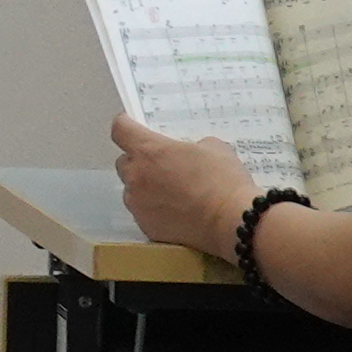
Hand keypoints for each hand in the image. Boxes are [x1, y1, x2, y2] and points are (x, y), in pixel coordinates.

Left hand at [111, 115, 267, 259]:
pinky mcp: (145, 226)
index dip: (125, 124)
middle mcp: (135, 176)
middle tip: (161, 165)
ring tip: (171, 193)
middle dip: (138, 161)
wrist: (231, 221)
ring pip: (132, 190)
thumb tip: (188, 153)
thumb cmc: (223, 179)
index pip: (120, 129)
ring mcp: (137, 204)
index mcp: (149, 150)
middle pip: (124, 161)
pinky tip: (175, 212)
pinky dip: (154, 210)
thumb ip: (191, 145)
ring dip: (145, 187)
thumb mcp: (213, 147)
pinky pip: (143, 212)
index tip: (132, 125)